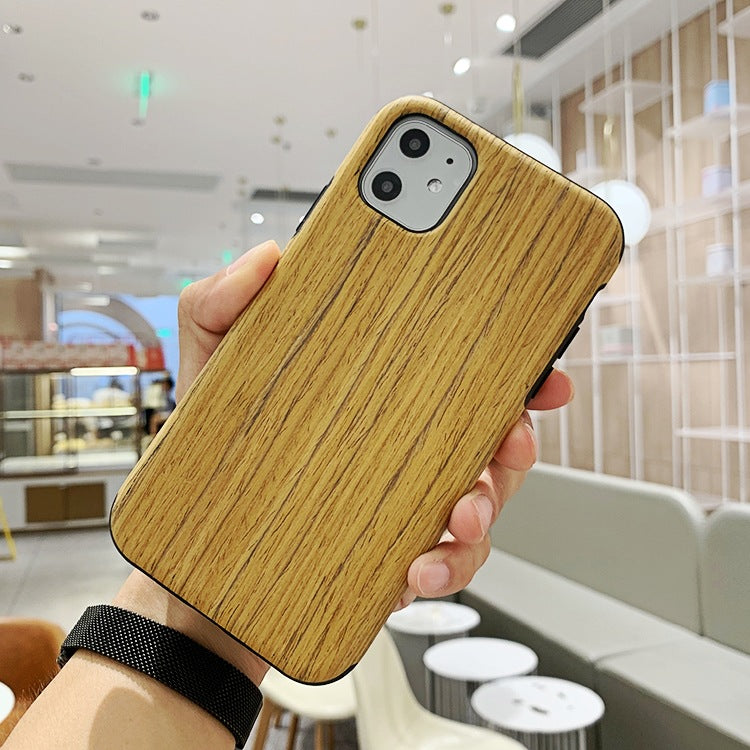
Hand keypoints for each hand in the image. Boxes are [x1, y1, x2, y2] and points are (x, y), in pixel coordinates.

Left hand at [175, 239, 573, 611]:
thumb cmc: (214, 458)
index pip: (452, 369)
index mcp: (374, 394)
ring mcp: (401, 501)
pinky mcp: (393, 555)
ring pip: (479, 499)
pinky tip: (416, 567)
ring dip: (487, 505)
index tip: (539, 364)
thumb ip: (221, 304)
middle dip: (517, 435)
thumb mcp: (210, 368)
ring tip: (459, 513)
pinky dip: (447, 566)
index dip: (508, 364)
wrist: (198, 559)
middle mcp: (400, 445)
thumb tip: (267, 259)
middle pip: (486, 434)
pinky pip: (445, 562)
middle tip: (513, 434)